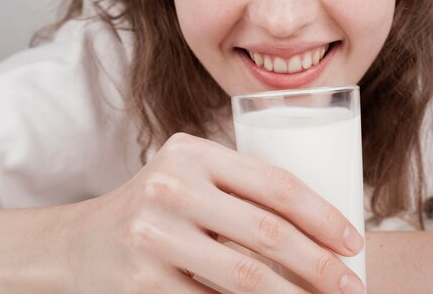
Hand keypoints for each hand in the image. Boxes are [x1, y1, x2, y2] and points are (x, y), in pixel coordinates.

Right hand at [66, 133, 364, 293]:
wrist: (80, 242)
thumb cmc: (157, 206)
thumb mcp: (192, 177)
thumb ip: (240, 188)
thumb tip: (319, 229)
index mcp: (194, 153)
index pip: (276, 184)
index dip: (322, 216)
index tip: (352, 242)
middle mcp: (171, 187)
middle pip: (268, 233)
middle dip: (321, 265)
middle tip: (351, 286)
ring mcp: (153, 236)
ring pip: (246, 277)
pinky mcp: (141, 282)